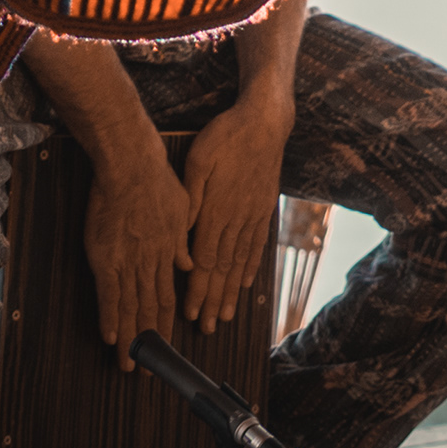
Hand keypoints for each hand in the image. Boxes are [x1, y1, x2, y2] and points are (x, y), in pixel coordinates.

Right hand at [78, 136, 196, 359]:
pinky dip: (111, 316)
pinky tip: (112, 338)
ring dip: (130, 338)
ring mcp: (128, 261)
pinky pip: (109, 293)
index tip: (165, 344)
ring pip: (130, 307)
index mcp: (167, 252)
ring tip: (128, 365)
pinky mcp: (106, 257)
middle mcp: (150, 262)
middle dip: (149, 341)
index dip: (164, 323)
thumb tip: (188, 266)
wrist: (132, 164)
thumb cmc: (156, 180)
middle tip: (147, 370)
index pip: (166, 296)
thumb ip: (182, 242)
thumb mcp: (182, 209)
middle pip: (149, 309)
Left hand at [178, 98, 292, 333]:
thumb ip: (190, 199)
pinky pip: (257, 244)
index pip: (205, 259)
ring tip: (226, 315)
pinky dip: (250, 266)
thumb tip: (181, 235)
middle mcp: (238, 218)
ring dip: (232, 291)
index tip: (190, 313)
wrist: (265, 120)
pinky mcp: (263, 207)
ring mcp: (253, 214)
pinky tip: (246, 282)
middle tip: (208, 328)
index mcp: (217, 209)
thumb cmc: (226, 136)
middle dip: (214, 300)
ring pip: (241, 261)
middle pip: (224, 268)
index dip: (197, 289)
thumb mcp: (198, 160)